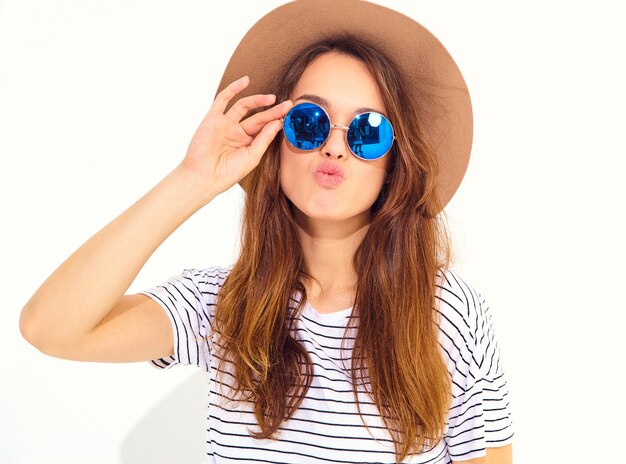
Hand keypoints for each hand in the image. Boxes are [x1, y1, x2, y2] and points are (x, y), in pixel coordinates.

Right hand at [179, 75, 292, 196]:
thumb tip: (278, 122)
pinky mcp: (213, 118)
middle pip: (258, 118)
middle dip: (272, 111)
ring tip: (272, 98)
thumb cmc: (228, 172)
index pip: (265, 129)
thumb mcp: (252, 156)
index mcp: (247, 144)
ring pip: (243, 107)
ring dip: (258, 100)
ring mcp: (225, 124)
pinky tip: (245, 81)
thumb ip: (264, 138)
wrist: (204, 177)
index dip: (277, 121)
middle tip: (288, 105)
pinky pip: (223, 100)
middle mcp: (237, 133)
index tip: (290, 115)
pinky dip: (233, 89)